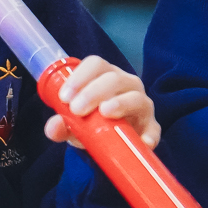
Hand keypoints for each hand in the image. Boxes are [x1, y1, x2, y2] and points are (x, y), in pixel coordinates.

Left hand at [45, 55, 160, 150]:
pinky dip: (149, 134)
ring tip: (105, 112)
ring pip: (136, 98)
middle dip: (94, 92)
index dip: (80, 77)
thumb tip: (53, 127)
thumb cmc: (92, 123)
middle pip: (114, 78)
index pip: (96, 65)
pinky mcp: (151, 127)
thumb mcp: (73, 123)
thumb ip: (61, 124)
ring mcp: (141, 105)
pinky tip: (143, 141)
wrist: (111, 143)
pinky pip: (154, 128)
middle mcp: (126, 85)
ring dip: (120, 103)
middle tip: (76, 109)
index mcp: (105, 76)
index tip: (65, 97)